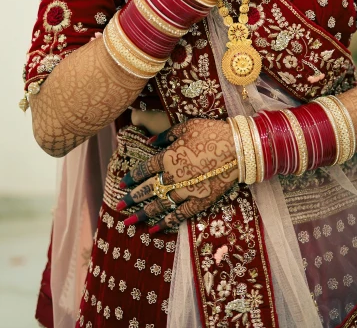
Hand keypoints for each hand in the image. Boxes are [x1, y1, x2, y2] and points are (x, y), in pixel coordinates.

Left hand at [116, 118, 237, 231]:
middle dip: (131, 200)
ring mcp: (186, 191)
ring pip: (160, 206)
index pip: (144, 170)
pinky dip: (167, 223)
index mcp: (168, 157)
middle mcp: (173, 177)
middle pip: (147, 191)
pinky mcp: (199, 201)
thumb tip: (150, 143)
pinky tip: (156, 229)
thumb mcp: (187, 126)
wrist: (238, 148)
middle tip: (118, 207)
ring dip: (143, 215)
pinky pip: (180, 214)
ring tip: (129, 223)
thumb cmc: (211, 132)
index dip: (132, 177)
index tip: (122, 184)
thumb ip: (166, 135)